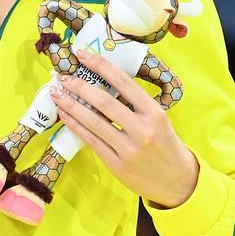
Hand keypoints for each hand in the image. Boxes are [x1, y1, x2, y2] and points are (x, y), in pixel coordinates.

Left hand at [48, 47, 198, 207]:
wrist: (178, 181)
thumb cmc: (166, 145)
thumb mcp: (159, 120)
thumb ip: (136, 105)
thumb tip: (103, 83)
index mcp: (154, 112)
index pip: (123, 82)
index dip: (100, 65)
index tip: (82, 54)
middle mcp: (142, 129)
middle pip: (104, 101)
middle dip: (79, 86)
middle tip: (62, 76)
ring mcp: (128, 149)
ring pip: (93, 122)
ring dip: (71, 105)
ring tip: (56, 94)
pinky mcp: (117, 165)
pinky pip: (91, 141)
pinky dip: (75, 126)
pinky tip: (64, 115)